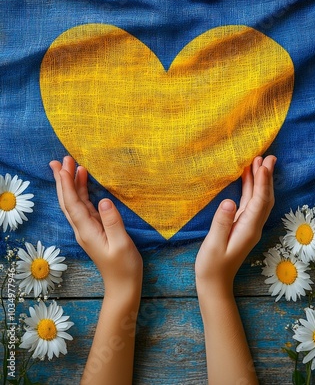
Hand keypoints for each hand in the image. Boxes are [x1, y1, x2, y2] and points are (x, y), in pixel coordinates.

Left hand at [49, 156, 142, 299]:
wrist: (123, 285)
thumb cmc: (124, 266)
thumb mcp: (121, 244)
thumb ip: (113, 222)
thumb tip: (105, 200)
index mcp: (87, 231)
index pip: (73, 203)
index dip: (67, 184)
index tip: (63, 167)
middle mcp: (82, 229)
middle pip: (67, 201)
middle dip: (62, 180)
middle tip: (58, 160)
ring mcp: (87, 229)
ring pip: (74, 202)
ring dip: (70, 184)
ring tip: (69, 165)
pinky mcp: (94, 229)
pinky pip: (83, 206)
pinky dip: (81, 192)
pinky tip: (83, 182)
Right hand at [195, 155, 275, 298]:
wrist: (214, 283)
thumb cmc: (212, 266)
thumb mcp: (213, 244)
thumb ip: (221, 222)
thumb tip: (229, 201)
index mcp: (248, 229)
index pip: (259, 202)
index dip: (262, 182)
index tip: (263, 164)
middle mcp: (252, 226)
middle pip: (265, 198)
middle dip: (267, 177)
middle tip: (268, 156)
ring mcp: (248, 226)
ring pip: (258, 199)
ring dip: (260, 180)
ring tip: (258, 161)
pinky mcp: (241, 225)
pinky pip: (250, 203)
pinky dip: (251, 188)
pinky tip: (247, 178)